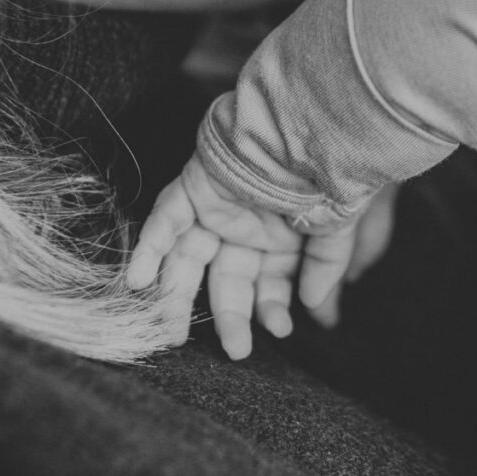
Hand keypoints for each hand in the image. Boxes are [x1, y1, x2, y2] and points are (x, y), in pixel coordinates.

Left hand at [126, 161, 388, 358]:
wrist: (314, 126)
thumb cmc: (331, 172)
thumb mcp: (338, 226)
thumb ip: (325, 267)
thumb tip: (316, 309)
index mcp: (280, 237)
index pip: (268, 284)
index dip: (270, 308)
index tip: (276, 330)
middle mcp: (245, 228)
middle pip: (226, 281)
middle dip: (229, 316)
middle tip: (234, 350)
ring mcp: (217, 208)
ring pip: (187, 260)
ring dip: (176, 296)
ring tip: (168, 332)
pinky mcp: (194, 186)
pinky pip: (166, 221)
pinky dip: (150, 250)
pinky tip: (138, 280)